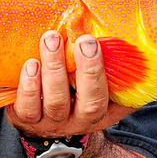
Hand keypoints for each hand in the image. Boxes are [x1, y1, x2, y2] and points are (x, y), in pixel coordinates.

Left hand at [6, 32, 136, 137]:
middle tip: (85, 41)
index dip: (117, 76)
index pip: (119, 100)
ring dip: (55, 68)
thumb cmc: (70, 92)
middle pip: (91, 103)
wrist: (39, 123)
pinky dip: (30, 86)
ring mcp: (53, 122)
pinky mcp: (27, 119)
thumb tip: (129, 34)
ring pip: (57, 102)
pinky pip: (28, 107)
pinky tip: (31, 64)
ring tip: (51, 41)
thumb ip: (107, 67)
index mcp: (103, 111)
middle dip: (89, 71)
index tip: (103, 46)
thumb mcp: (93, 85)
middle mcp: (80, 121)